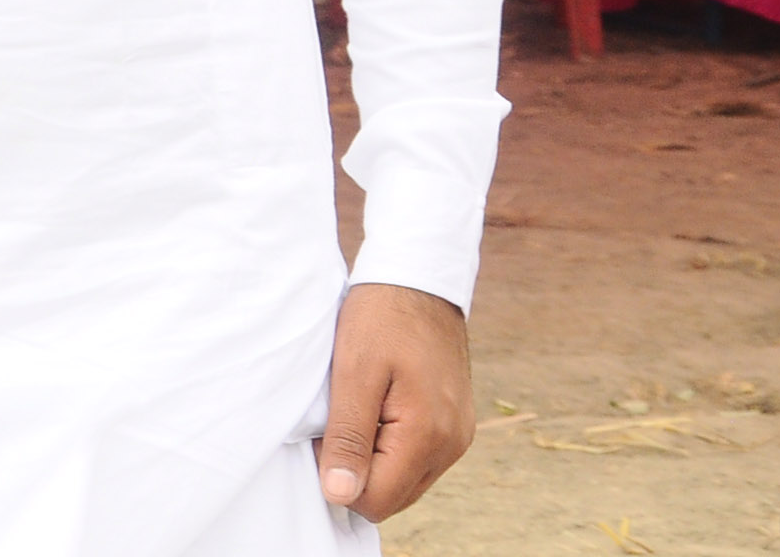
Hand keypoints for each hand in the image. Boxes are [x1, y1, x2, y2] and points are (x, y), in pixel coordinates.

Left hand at [320, 284, 473, 521]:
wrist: (418, 280)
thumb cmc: (381, 318)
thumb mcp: (353, 373)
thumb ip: (349, 437)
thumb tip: (339, 495)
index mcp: (428, 436)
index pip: (377, 500)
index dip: (338, 478)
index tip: (323, 435)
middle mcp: (451, 445)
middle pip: (393, 497)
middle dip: (356, 471)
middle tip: (336, 420)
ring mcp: (456, 436)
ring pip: (404, 480)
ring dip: (372, 459)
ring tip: (355, 410)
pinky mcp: (453, 425)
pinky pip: (416, 459)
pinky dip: (389, 446)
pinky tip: (373, 409)